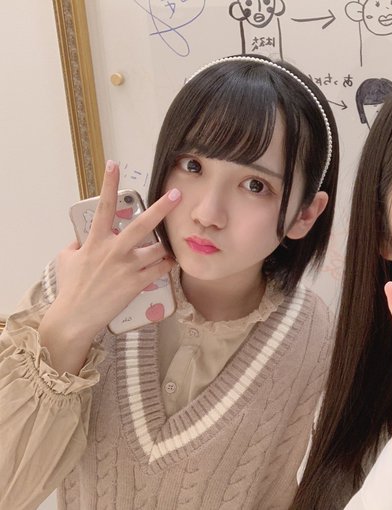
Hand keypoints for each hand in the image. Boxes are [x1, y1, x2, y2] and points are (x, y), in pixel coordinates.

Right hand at [39, 161, 180, 373]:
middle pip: (141, 224)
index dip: (108, 184)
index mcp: (95, 241)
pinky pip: (160, 269)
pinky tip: (171, 262)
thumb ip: (78, 244)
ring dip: (168, 245)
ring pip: (158, 248)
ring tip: (174, 243)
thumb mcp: (66, 260)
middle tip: (176, 194)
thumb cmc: (71, 288)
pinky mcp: (137, 283)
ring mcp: (127, 267)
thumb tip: (81, 239)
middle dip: (161, 208)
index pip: (102, 207)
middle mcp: (114, 250)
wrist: (76, 317)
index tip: (115, 164)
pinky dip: (167, 264)